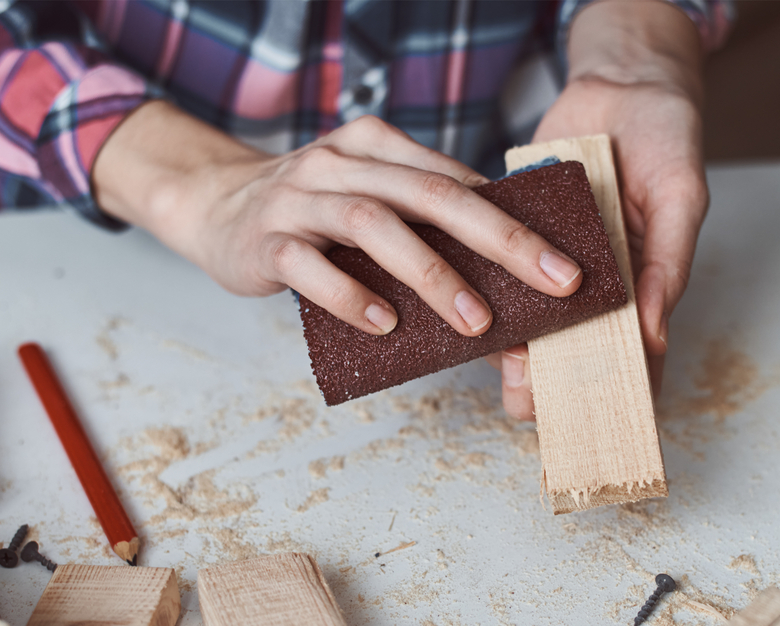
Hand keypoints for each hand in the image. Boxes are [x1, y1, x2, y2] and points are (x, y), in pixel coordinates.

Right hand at [93, 102, 582, 337]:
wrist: (215, 206)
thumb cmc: (313, 217)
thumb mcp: (369, 209)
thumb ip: (425, 241)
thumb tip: (505, 306)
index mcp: (379, 147)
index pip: (456, 181)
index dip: (515, 221)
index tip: (564, 263)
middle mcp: (343, 163)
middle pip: (429, 194)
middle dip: (498, 240)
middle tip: (551, 282)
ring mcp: (301, 198)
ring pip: (374, 225)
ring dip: (431, 274)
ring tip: (474, 320)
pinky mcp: (267, 239)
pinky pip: (311, 266)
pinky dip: (352, 295)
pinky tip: (386, 324)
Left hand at [491, 0, 707, 419]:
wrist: (619, 84)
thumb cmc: (666, 138)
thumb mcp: (681, 197)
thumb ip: (667, 264)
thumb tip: (652, 333)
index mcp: (640, 285)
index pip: (628, 356)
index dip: (607, 391)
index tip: (580, 419)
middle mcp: (593, 281)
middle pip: (569, 347)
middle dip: (545, 378)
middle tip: (522, 395)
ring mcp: (552, 260)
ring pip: (528, 317)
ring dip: (511, 342)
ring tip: (491, 361)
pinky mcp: (517, 233)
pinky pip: (499, 267)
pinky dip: (484, 286)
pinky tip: (463, 305)